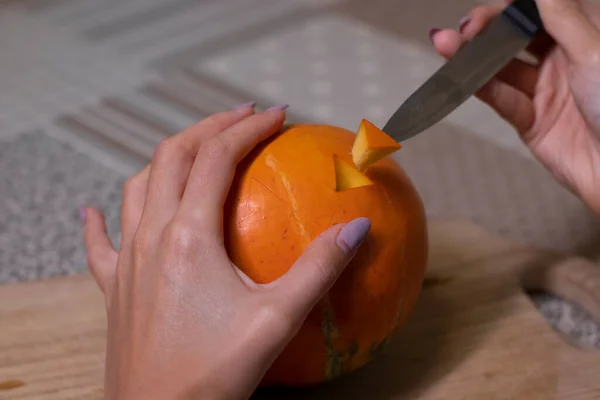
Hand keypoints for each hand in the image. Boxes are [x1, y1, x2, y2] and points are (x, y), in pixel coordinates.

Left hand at [81, 105, 370, 399]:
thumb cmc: (214, 372)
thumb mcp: (277, 319)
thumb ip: (320, 268)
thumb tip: (358, 227)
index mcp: (188, 236)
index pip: (217, 158)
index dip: (247, 128)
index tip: (276, 115)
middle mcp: (150, 236)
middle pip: (172, 157)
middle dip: (209, 127)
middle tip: (243, 116)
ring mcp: (125, 261)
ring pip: (138, 186)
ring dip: (168, 158)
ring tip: (196, 149)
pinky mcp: (113, 288)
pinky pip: (99, 244)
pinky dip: (99, 220)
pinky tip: (92, 211)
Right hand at [430, 0, 599, 214]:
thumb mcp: (594, 51)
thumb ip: (561, 16)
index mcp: (584, 36)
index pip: (540, 12)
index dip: (511, 8)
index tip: (487, 10)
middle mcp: (564, 60)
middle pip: (516, 38)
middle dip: (488, 29)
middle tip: (464, 28)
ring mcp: (546, 91)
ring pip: (503, 68)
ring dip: (473, 57)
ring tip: (445, 44)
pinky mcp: (532, 122)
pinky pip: (503, 100)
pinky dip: (481, 88)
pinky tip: (460, 76)